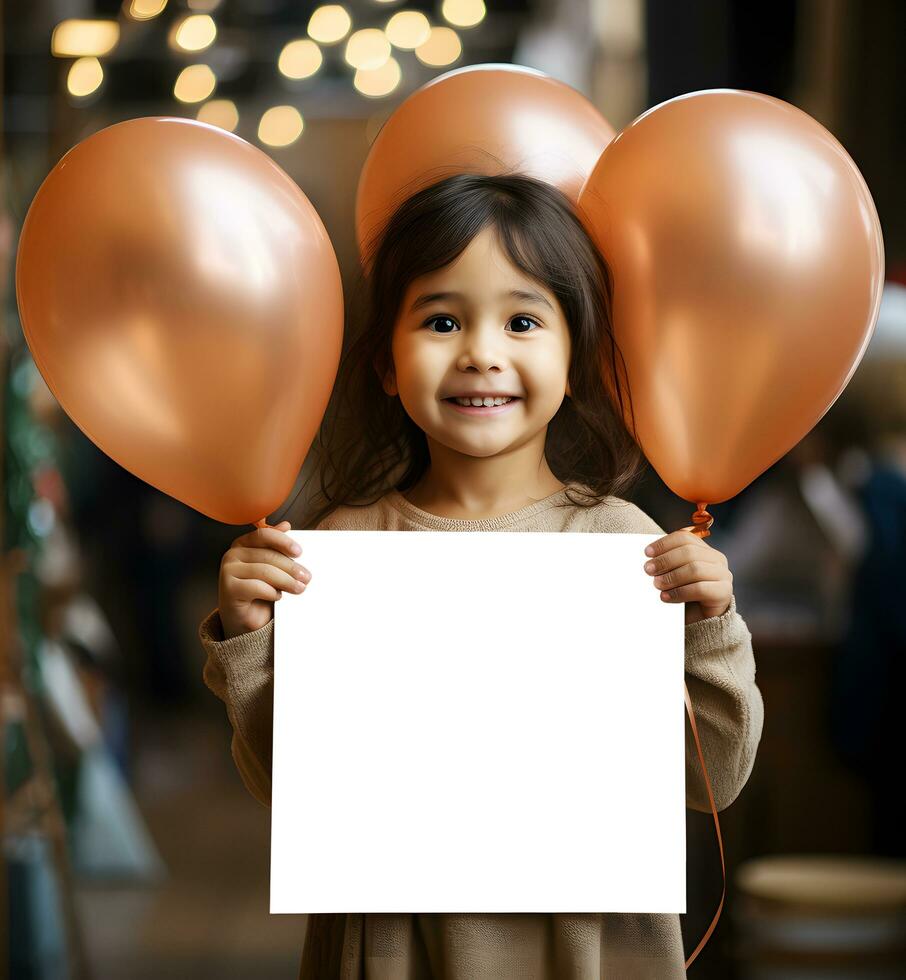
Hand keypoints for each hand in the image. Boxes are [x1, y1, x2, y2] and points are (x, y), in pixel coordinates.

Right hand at [219, 520, 311, 639]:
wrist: (244, 620)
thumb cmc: (258, 591)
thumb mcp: (270, 567)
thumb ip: (276, 547)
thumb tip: (286, 525)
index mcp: (242, 544)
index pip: (264, 535)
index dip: (283, 541)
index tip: (300, 552)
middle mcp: (232, 555)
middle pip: (267, 555)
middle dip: (291, 567)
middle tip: (306, 577)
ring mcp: (227, 571)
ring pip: (264, 571)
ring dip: (286, 581)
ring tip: (299, 588)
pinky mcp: (228, 589)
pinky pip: (256, 587)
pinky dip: (271, 592)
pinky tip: (278, 596)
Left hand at [642, 530, 732, 625]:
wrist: (700, 621)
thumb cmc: (683, 595)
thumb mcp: (674, 575)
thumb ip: (666, 565)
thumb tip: (647, 560)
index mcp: (704, 550)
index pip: (684, 538)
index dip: (664, 543)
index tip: (646, 553)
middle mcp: (717, 559)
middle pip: (689, 552)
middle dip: (665, 560)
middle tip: (648, 570)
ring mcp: (723, 575)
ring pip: (695, 569)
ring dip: (672, 576)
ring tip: (656, 584)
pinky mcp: (724, 592)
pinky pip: (700, 589)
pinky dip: (679, 592)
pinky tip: (665, 597)